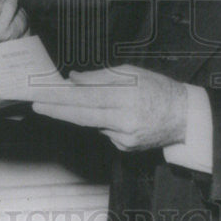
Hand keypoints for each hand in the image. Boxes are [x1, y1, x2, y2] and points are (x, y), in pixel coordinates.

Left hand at [31, 65, 187, 151]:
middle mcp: (125, 120)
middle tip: (36, 105)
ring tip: (66, 104)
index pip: (87, 98)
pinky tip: (114, 115)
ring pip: (92, 124)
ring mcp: (125, 137)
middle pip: (83, 116)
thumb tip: (74, 79)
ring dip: (78, 114)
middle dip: (57, 110)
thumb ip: (101, 76)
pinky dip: (102, 122)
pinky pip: (105, 132)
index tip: (43, 96)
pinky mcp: (125, 148)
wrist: (183, 117)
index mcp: (127, 96)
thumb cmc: (159, 89)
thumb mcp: (132, 73)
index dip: (62, 98)